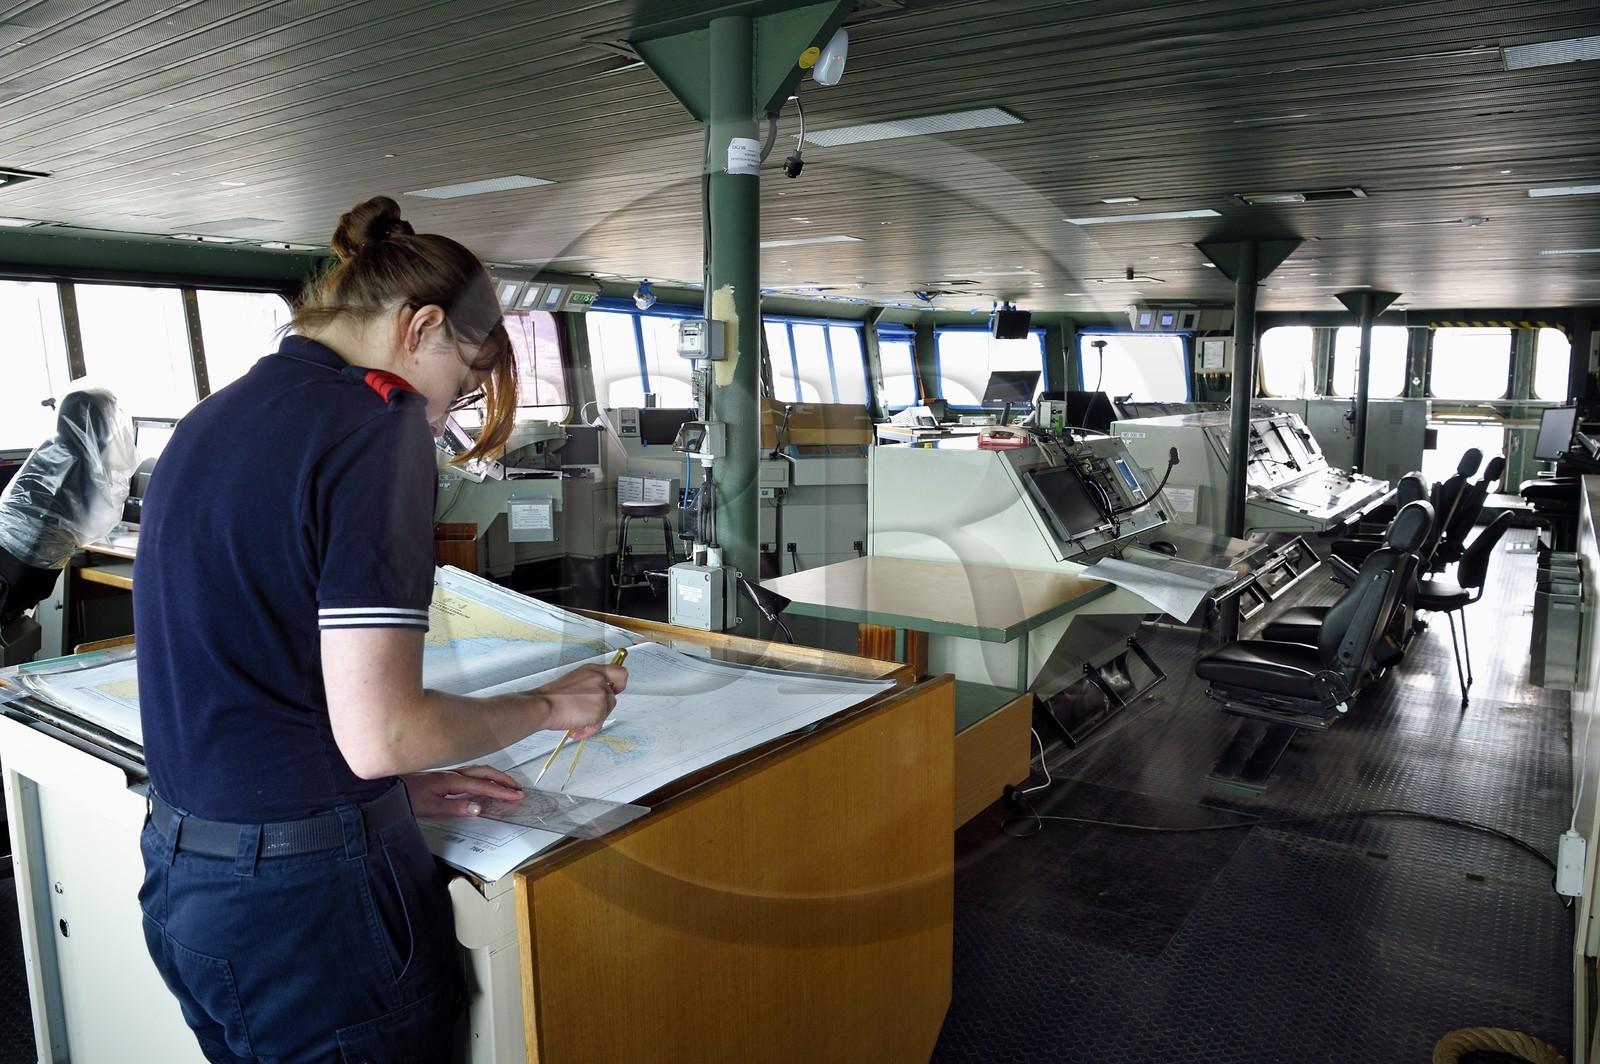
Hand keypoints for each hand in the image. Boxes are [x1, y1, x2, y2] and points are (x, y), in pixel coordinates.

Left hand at [403, 765, 524, 817]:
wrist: (389, 787)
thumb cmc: (406, 795)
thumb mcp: (431, 807)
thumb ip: (456, 808)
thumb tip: (478, 808)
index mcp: (452, 781)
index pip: (484, 786)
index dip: (502, 792)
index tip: (516, 796)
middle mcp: (453, 774)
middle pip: (486, 772)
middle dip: (504, 780)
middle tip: (518, 789)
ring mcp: (449, 773)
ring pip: (479, 770)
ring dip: (496, 776)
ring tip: (507, 784)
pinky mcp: (445, 775)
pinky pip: (471, 773)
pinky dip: (484, 776)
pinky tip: (483, 782)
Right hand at [529, 661, 626, 739]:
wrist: (542, 705)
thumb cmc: (551, 697)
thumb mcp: (573, 682)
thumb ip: (589, 686)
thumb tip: (596, 698)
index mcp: (592, 670)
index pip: (619, 672)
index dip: (619, 684)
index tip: (613, 691)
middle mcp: (599, 679)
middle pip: (612, 698)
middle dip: (599, 710)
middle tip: (584, 715)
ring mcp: (601, 694)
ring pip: (606, 712)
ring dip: (592, 721)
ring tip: (575, 724)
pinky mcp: (599, 710)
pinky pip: (599, 725)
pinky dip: (588, 730)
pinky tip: (575, 730)